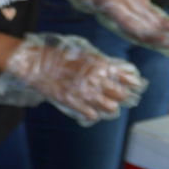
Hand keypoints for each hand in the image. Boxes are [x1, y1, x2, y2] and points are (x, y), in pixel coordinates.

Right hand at [0, 32, 146, 125]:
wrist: (34, 62)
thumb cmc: (57, 54)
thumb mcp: (83, 53)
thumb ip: (101, 63)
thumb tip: (116, 71)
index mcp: (102, 65)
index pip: (128, 79)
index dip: (133, 84)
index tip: (133, 86)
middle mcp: (97, 80)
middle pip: (122, 95)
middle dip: (121, 96)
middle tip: (116, 96)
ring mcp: (86, 93)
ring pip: (110, 108)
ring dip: (108, 106)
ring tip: (103, 104)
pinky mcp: (73, 103)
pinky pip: (92, 115)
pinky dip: (92, 114)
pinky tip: (88, 110)